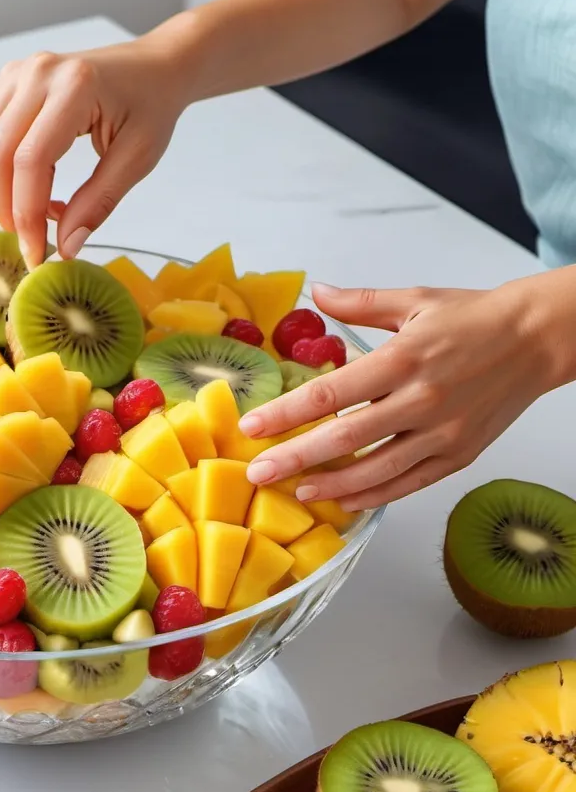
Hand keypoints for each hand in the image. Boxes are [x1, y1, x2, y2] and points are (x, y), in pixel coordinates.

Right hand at [0, 39, 187, 268]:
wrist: (152, 67)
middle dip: (5, 210)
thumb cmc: (151, 107)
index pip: (31, 160)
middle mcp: (38, 73)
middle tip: (28, 244)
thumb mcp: (137, 158)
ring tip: (20, 222)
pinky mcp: (8, 83)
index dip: (27, 214)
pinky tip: (20, 194)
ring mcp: (17, 74)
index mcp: (75, 86)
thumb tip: (65, 248)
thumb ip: (99, 202)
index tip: (37, 254)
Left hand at [239, 279, 556, 509]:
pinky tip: (345, 499)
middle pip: (345, 437)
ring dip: (331, 484)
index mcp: (402, 359)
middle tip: (258, 473)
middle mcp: (421, 400)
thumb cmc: (473, 318)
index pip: (329, 393)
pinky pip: (410, 483)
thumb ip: (359, 302)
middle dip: (295, 457)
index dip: (286, 414)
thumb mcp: (413, 300)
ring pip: (376, 469)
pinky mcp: (459, 455)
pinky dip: (375, 494)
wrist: (538, 339)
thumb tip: (315, 292)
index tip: (252, 427)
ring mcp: (442, 433)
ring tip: (295, 490)